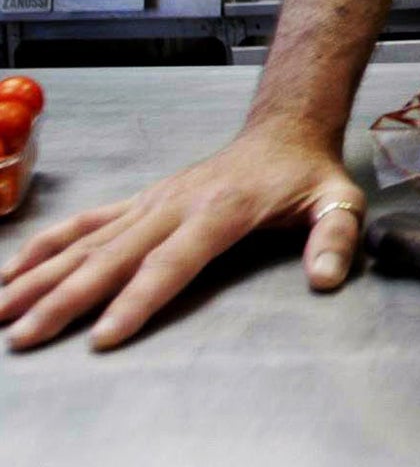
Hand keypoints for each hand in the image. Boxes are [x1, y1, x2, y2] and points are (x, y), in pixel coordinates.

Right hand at [0, 125, 365, 351]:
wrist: (284, 130)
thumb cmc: (308, 175)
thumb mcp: (338, 202)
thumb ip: (335, 238)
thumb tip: (329, 278)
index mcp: (220, 212)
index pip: (173, 263)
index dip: (138, 300)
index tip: (102, 337)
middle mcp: (176, 205)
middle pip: (115, 257)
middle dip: (68, 298)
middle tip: (25, 337)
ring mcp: (153, 201)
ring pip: (90, 241)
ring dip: (43, 276)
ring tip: (1, 311)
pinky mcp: (142, 200)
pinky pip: (88, 221)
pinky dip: (48, 244)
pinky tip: (12, 269)